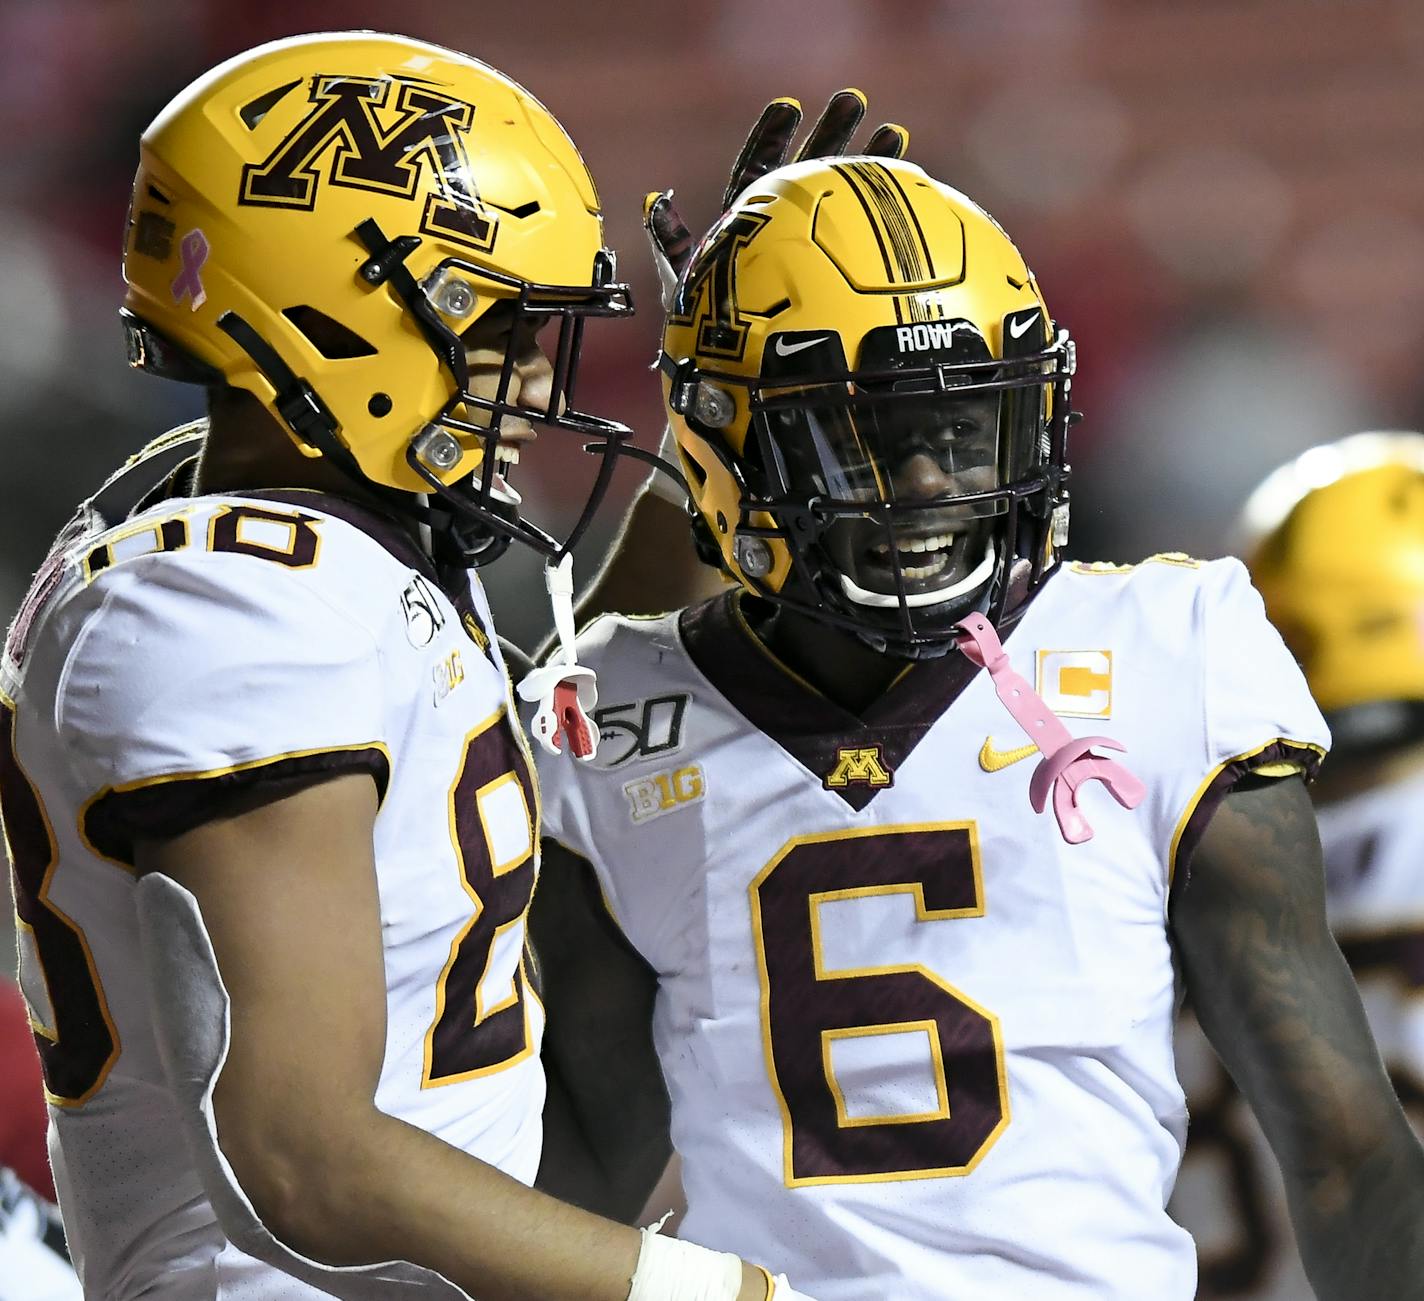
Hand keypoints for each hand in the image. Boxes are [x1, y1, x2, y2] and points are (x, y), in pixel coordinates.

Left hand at [643, 89, 908, 309]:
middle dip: (829, 134)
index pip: (756, 169)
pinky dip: (883, 222)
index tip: (789, 106)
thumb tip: (654, 201)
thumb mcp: (683, 283)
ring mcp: (810, 255)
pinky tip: (911, 202)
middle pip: (806, 172)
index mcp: (744, 223)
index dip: (771, 137)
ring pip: (840, 202)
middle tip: (853, 101)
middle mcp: (779, 231)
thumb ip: (671, 242)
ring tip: (895, 136)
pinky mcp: (834, 280)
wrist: (735, 375)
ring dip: (865, 168)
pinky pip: (861, 246)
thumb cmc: (704, 333)